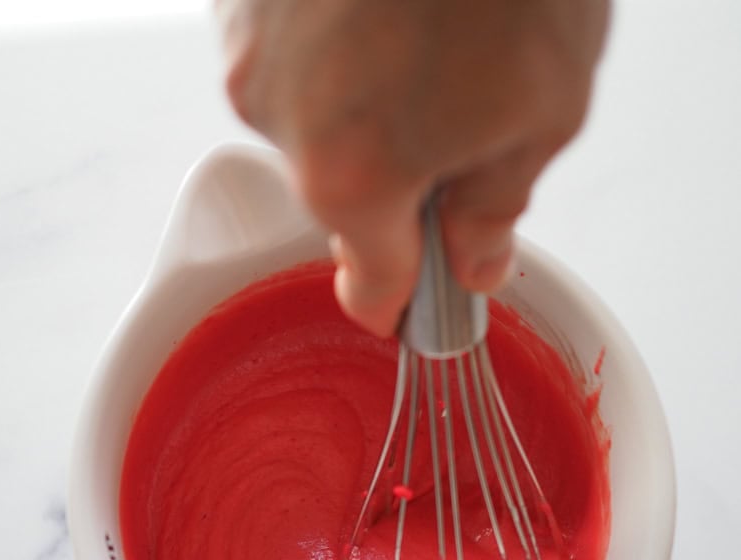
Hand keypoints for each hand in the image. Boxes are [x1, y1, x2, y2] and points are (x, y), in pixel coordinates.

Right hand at [216, 0, 609, 334]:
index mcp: (354, 173)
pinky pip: (292, 51)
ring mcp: (248, 44)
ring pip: (315, 119)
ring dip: (366, 97)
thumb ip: (495, 209)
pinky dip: (334, 39)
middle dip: (399, 172)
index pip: (369, 284)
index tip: (408, 300)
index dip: (400, 297)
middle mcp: (279, 117)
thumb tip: (474, 260)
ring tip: (425, 25)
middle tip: (458, 108)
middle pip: (344, 194)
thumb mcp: (543, 106)